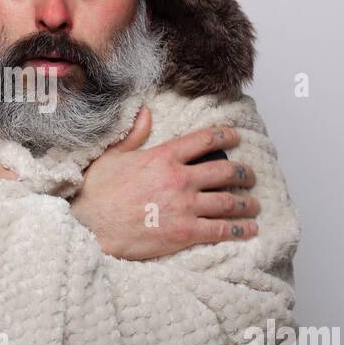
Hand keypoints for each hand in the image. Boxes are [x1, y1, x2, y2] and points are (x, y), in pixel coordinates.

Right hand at [69, 106, 260, 260]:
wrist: (89, 226)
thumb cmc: (96, 193)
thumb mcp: (112, 156)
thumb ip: (134, 134)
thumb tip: (146, 112)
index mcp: (163, 156)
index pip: (204, 140)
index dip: (225, 136)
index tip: (236, 137)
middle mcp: (179, 178)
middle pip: (225, 170)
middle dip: (243, 173)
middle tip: (251, 176)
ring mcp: (185, 206)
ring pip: (228, 201)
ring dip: (246, 203)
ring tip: (254, 205)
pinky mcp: (185, 232)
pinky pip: (221, 229)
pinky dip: (239, 230)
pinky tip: (250, 230)